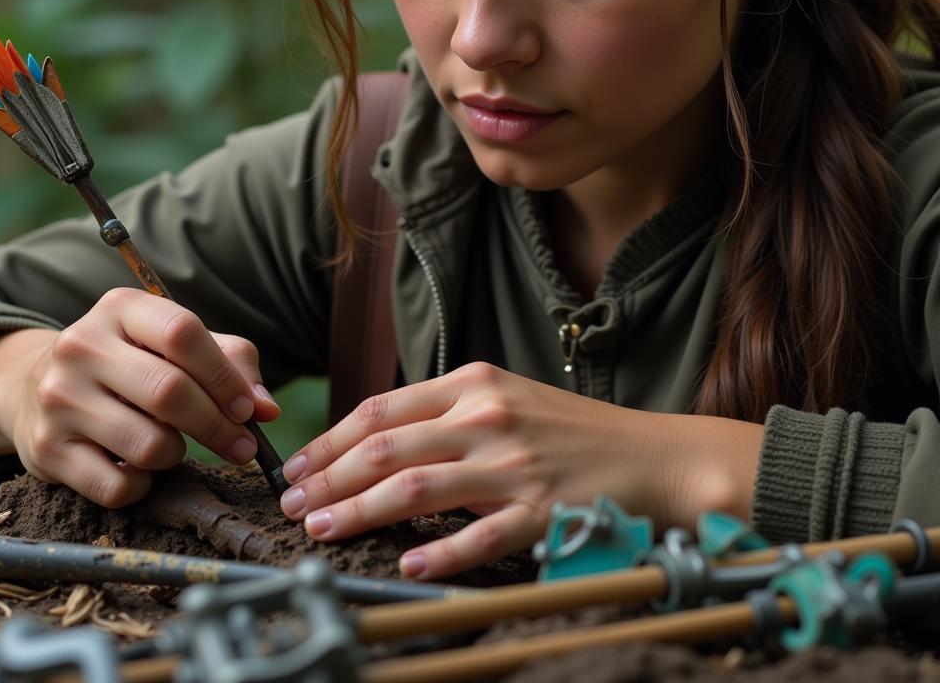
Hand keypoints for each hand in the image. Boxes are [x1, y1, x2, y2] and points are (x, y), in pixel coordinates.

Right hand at [0, 287, 278, 506]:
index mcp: (120, 308)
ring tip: (175, 446)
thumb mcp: (172, 343)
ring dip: (178, 455)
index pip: (182, 333)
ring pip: (148, 444)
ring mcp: (58, 398)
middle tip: (242, 446)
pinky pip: (118, 486)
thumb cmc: (129, 363)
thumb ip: (230, 363)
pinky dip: (144, 486)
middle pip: (169, 391)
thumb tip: (266, 409)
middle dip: (218, 426)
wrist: (32, 387)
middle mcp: (82, 346)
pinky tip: (141, 469)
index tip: (248, 409)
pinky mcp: (46, 450)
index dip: (224, 376)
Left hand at [278, 362, 762, 578]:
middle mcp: (487, 416)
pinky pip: (480, 535)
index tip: (299, 466)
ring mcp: (514, 463)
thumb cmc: (569, 430)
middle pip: (386, 448)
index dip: (331, 440)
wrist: (653, 454)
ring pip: (416, 488)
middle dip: (329, 478)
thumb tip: (373, 440)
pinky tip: (407, 562)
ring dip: (360, 511)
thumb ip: (444, 411)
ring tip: (322, 530)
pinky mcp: (541, 510)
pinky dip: (439, 551)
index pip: (381, 409)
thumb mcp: (504, 397)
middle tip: (293, 505)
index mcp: (473, 382)